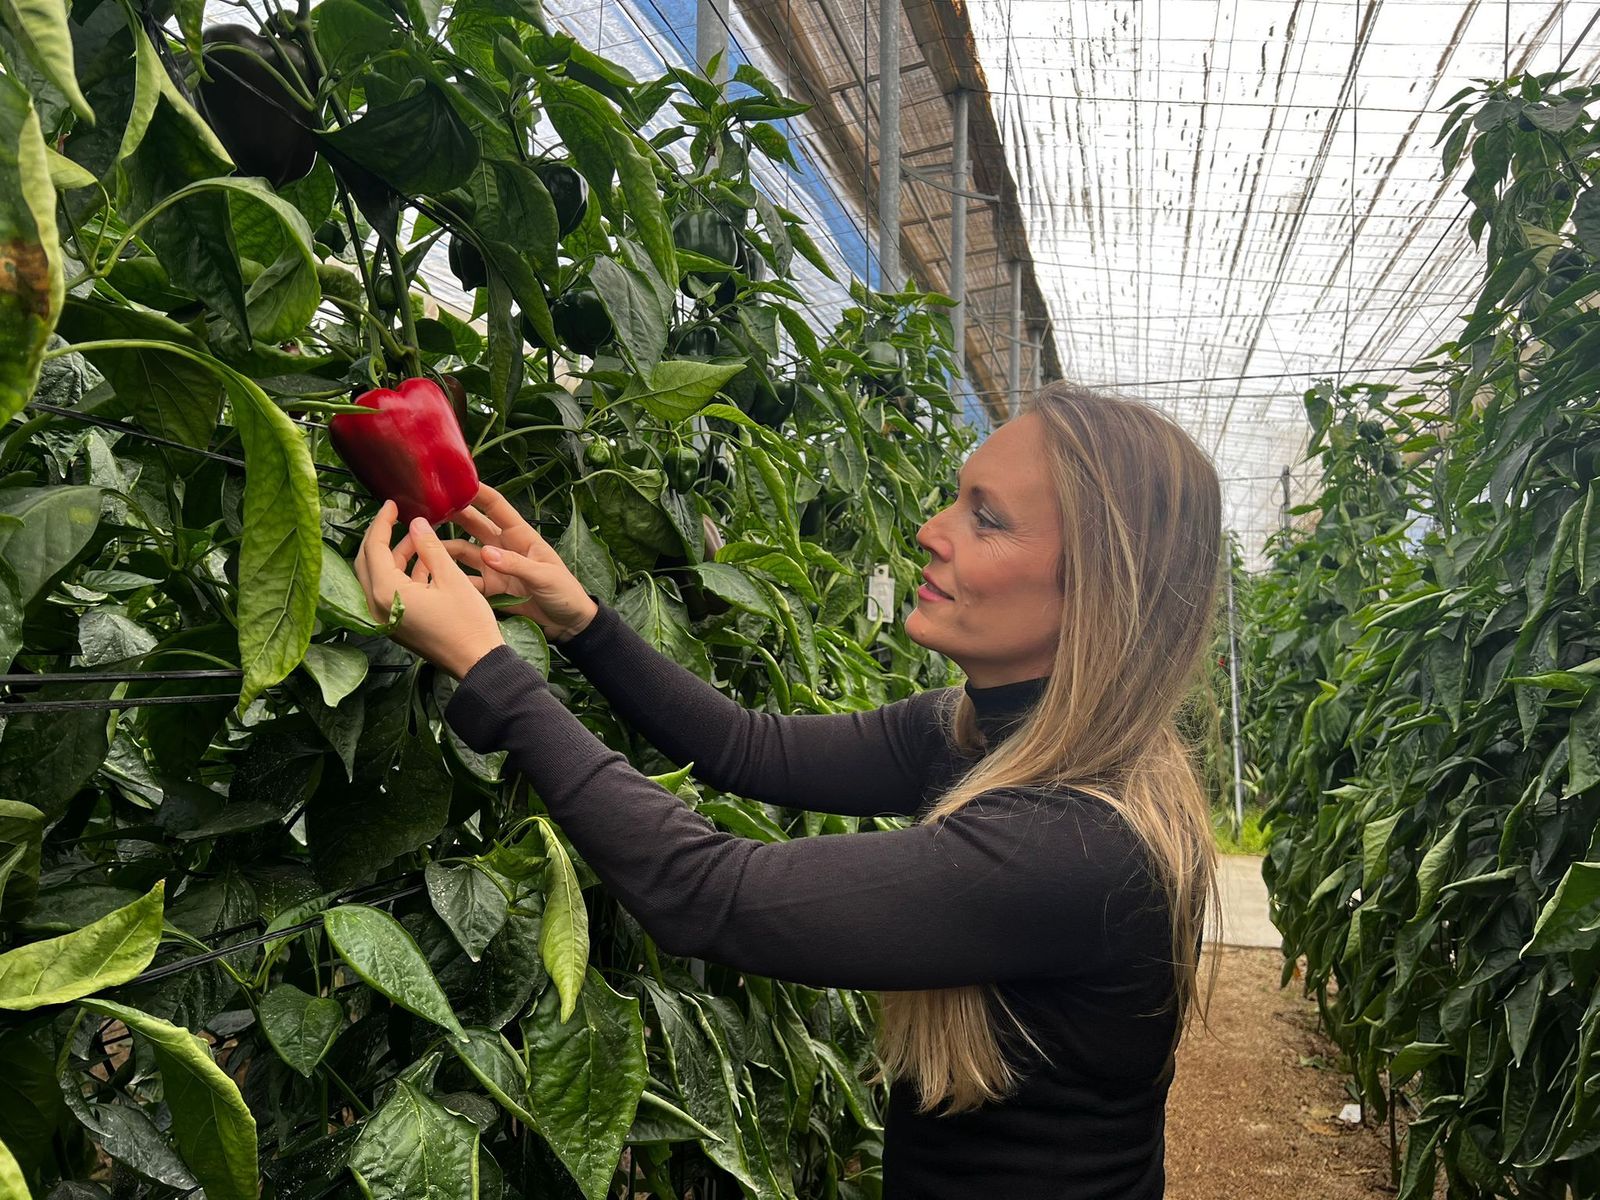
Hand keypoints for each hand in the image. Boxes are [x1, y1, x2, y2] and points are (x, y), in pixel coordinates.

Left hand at [354, 500, 505, 679]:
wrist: (477, 662)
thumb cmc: (468, 623)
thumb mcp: (452, 578)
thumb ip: (430, 548)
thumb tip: (417, 523)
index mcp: (387, 593)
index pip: (375, 548)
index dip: (382, 523)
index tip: (392, 504)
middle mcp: (378, 607)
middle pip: (367, 562)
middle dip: (381, 537)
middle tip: (396, 517)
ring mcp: (386, 618)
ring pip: (379, 577)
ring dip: (394, 556)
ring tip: (418, 538)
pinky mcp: (397, 624)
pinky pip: (390, 592)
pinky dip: (402, 574)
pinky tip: (424, 562)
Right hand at [398, 482, 597, 642]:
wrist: (569, 624)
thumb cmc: (565, 593)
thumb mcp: (545, 577)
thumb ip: (516, 565)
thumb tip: (485, 554)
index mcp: (521, 536)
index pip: (497, 507)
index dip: (478, 493)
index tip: (455, 482)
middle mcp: (504, 547)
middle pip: (473, 525)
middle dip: (452, 515)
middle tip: (426, 507)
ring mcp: (495, 567)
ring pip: (464, 551)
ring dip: (445, 546)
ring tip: (420, 541)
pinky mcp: (491, 588)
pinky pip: (466, 579)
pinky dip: (451, 576)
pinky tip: (432, 573)